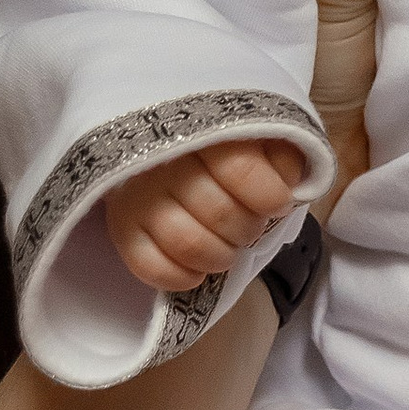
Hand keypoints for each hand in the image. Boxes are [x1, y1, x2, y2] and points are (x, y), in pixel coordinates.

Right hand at [105, 137, 307, 291]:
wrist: (169, 150)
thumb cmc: (226, 149)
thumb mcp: (262, 139)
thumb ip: (282, 154)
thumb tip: (288, 183)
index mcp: (203, 132)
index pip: (241, 169)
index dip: (270, 196)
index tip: (278, 202)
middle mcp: (163, 161)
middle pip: (218, 212)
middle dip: (248, 229)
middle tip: (250, 226)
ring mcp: (137, 196)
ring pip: (187, 243)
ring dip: (221, 256)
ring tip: (228, 248)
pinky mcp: (121, 228)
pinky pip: (150, 267)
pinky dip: (182, 277)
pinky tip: (198, 270)